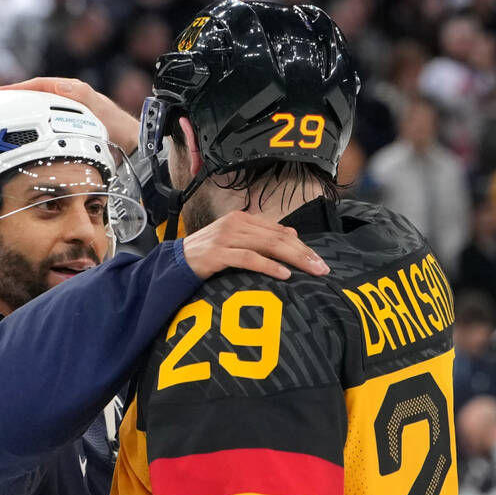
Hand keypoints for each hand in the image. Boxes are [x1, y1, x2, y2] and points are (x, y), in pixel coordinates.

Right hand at [0, 77, 139, 154]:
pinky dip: (30, 123)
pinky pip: (44, 121)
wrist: (136, 143)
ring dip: (17, 111)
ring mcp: (67, 111)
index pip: (36, 86)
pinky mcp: (69, 124)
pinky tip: (19, 133)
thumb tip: (61, 87)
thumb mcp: (101, 112)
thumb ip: (83, 98)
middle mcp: (67, 98)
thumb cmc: (120, 128)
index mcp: (71, 91)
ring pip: (36, 108)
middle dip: (9, 98)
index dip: (13, 90)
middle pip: (32, 95)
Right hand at [181, 210, 329, 280]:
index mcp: (242, 219)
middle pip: (278, 237)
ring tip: (311, 271)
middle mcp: (236, 224)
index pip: (280, 231)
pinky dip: (268, 266)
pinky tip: (284, 275)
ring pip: (268, 245)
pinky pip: (248, 258)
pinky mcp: (217, 254)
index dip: (302, 245)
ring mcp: (225, 238)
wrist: (173, 263)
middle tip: (323, 268)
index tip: (319, 261)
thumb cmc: (206, 256)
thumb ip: (260, 237)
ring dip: (294, 259)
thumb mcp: (235, 242)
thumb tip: (291, 234)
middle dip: (303, 253)